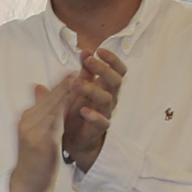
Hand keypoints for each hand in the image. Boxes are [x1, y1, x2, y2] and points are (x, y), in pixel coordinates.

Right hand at [10, 76, 76, 191]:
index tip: (74, 71)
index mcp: (27, 118)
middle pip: (49, 100)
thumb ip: (40, 109)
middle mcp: (27, 122)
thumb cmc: (34, 157)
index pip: (46, 97)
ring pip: (52, 109)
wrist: (25, 182)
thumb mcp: (35, 131)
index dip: (60, 84)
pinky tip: (76, 104)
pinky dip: (65, 112)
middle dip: (64, 85)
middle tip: (80, 70)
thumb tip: (38, 86)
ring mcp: (32, 132)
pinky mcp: (40, 142)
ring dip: (66, 94)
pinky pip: (55, 124)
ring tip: (80, 81)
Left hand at [63, 48, 123, 172]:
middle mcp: (108, 99)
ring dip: (92, 89)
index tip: (98, 50)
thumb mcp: (78, 90)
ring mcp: (104, 114)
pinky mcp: (97, 130)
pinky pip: (102, 123)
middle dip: (103, 69)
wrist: (73, 142)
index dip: (111, 59)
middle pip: (115, 81)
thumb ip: (82, 73)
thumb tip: (84, 51)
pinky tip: (84, 110)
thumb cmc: (77, 113)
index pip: (117, 70)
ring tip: (76, 83)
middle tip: (88, 61)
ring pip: (107, 99)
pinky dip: (94, 116)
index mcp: (104, 88)